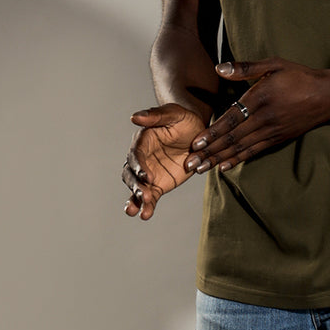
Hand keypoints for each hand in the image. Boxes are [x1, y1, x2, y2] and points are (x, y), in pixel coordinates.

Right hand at [122, 102, 208, 220]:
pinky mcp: (158, 185)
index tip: (146, 176)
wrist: (197, 133)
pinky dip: (147, 206)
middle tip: (144, 196)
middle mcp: (142, 159)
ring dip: (137, 200)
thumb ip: (156, 116)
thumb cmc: (184, 119)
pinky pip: (150, 197)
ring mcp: (149, 174)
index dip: (139, 166)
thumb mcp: (174, 113)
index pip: (136, 155)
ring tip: (140, 212)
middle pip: (132, 174)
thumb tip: (134, 117)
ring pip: (138, 188)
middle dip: (136, 186)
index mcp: (143, 141)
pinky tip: (145, 215)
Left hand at [184, 58, 329, 174]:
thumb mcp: (274, 64)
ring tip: (202, 169)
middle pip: (232, 139)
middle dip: (210, 152)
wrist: (328, 96)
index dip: (212, 133)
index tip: (196, 143)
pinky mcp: (278, 139)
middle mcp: (264, 119)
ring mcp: (272, 132)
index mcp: (259, 99)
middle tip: (191, 164)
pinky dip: (238, 159)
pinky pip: (254, 151)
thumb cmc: (299, 76)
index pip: (230, 119)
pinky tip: (224, 166)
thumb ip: (245, 68)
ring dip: (219, 159)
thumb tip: (219, 67)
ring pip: (241, 148)